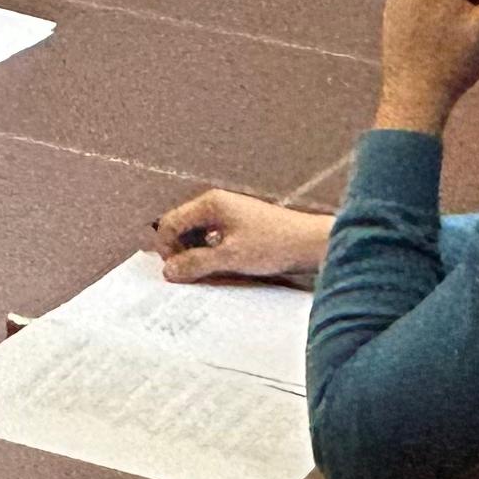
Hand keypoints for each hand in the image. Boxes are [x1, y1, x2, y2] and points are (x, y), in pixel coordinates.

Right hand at [153, 189, 332, 282]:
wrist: (311, 244)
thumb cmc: (274, 245)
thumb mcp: (230, 257)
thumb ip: (196, 263)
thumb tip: (168, 271)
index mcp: (210, 204)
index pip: (169, 223)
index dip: (167, 249)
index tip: (176, 271)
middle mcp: (216, 204)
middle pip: (180, 228)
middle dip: (180, 252)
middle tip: (191, 275)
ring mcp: (228, 215)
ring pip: (196, 236)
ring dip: (195, 255)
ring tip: (208, 273)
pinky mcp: (239, 227)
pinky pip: (212, 240)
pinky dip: (210, 255)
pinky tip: (222, 268)